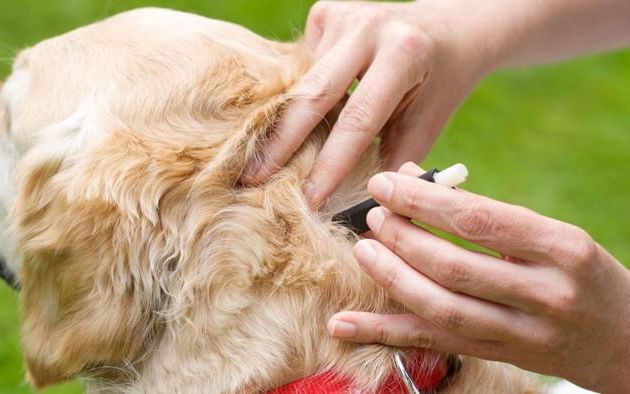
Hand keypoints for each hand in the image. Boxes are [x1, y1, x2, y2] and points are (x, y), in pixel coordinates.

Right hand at [242, 0, 489, 207]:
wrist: (448, 28)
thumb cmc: (439, 84)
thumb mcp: (427, 124)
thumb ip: (392, 161)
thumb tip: (355, 208)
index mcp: (403, 54)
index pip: (358, 119)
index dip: (331, 164)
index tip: (309, 200)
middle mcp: (368, 28)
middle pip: (313, 94)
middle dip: (281, 143)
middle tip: (253, 180)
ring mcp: (342, 15)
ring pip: (302, 81)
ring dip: (287, 121)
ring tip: (263, 159)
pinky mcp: (325, 13)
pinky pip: (302, 66)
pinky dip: (299, 95)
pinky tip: (300, 113)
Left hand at [328, 162, 629, 393]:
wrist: (624, 338)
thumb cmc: (577, 270)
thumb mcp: (548, 234)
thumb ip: (482, 211)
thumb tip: (412, 179)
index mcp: (561, 248)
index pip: (480, 220)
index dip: (424, 201)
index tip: (385, 183)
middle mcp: (546, 293)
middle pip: (455, 267)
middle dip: (403, 238)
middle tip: (373, 215)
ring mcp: (525, 334)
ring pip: (443, 309)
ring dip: (392, 279)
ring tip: (363, 251)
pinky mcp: (501, 358)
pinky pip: (434, 344)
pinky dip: (384, 333)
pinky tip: (343, 324)